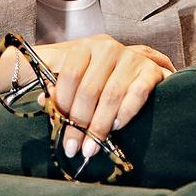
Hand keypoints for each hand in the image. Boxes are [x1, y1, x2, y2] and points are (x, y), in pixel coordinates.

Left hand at [37, 34, 174, 165]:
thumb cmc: (101, 75)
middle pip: (89, 89)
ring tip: (91, 147)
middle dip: (79, 123)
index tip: (58, 129)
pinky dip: (125, 113)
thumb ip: (60, 87)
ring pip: (111, 96)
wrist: (140, 66)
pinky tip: (116, 126)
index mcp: (85, 48)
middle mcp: (108, 48)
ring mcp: (131, 58)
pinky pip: (137, 94)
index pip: (70, 76)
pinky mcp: (151, 70)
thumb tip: (44, 102)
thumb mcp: (78, 75)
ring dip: (100, 126)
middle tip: (74, 148)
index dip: (62, 105)